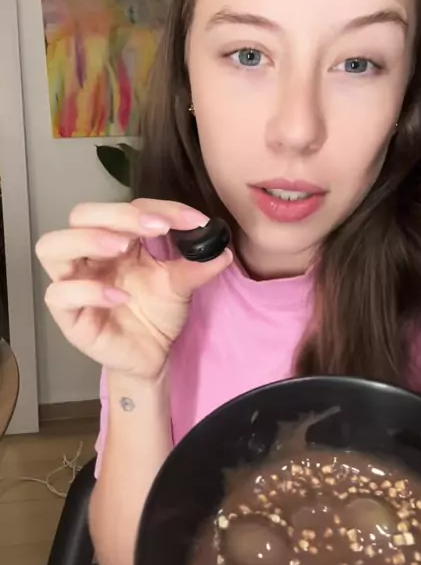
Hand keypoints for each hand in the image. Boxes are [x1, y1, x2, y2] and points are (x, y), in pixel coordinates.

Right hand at [36, 199, 231, 380]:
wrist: (153, 357)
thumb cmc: (157, 315)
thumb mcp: (181, 285)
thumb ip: (196, 265)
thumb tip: (223, 249)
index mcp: (115, 239)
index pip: (126, 208)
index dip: (159, 208)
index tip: (192, 220)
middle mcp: (89, 255)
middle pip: (80, 215)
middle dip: (116, 214)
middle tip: (153, 227)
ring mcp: (74, 282)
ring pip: (52, 247)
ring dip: (88, 240)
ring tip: (121, 247)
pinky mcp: (69, 315)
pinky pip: (59, 295)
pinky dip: (88, 290)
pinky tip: (119, 297)